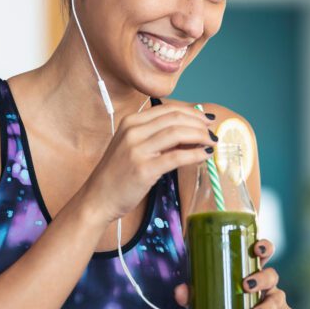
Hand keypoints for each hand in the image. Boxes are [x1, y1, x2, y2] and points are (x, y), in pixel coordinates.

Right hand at [81, 102, 215, 223]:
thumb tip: (190, 135)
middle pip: (175, 118)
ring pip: (178, 133)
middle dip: (199, 123)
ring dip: (200, 136)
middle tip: (212, 132)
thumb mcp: (133, 148)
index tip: (205, 119)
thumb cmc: (117, 175)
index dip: (192, 112)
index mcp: (131, 122)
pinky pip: (176, 157)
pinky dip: (195, 154)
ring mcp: (137, 149)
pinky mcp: (144, 169)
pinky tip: (204, 156)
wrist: (97, 199)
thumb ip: (157, 139)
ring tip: (211, 143)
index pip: (168, 109)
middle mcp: (133, 131)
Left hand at [173, 237, 294, 308]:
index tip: (257, 248)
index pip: (263, 253)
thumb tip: (180, 291)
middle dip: (262, 278)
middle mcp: (264, 285)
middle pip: (272, 275)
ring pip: (278, 298)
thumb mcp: (201, 302)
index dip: (264, 247)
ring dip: (267, 306)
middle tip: (246, 285)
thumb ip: (190, 295)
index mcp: (248, 272)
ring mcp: (273, 303)